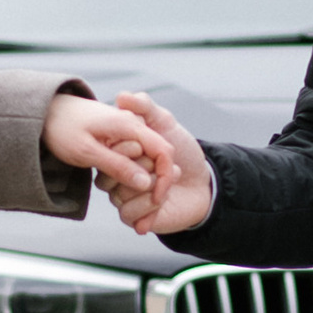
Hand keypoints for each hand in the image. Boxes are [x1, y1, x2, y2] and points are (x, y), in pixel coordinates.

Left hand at [42, 89, 168, 207]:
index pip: (164, 153)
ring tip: (129, 201)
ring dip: (142, 180)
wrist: (45, 110)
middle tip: (141, 206)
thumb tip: (146, 184)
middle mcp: (134, 124)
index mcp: (130, 125)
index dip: (165, 179)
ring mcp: (127, 129)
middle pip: (158, 157)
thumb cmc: (61, 129)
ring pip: (147, 158)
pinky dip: (131, 172)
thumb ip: (117, 166)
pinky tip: (120, 187)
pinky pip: (135, 156)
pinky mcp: (119, 136)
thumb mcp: (86, 152)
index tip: (156, 200)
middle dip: (155, 182)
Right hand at [95, 89, 214, 237]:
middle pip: (110, 174)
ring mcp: (121, 196)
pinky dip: (149, 205)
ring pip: (119, 194)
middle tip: (161, 165)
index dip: (130, 148)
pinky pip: (127, 213)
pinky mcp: (131, 215)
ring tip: (169, 180)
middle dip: (144, 167)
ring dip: (150, 186)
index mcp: (117, 151)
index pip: (109, 150)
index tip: (147, 146)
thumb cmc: (182, 150)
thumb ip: (144, 106)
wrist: (203, 181)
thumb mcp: (165, 122)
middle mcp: (114, 174)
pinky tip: (163, 199)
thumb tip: (121, 96)